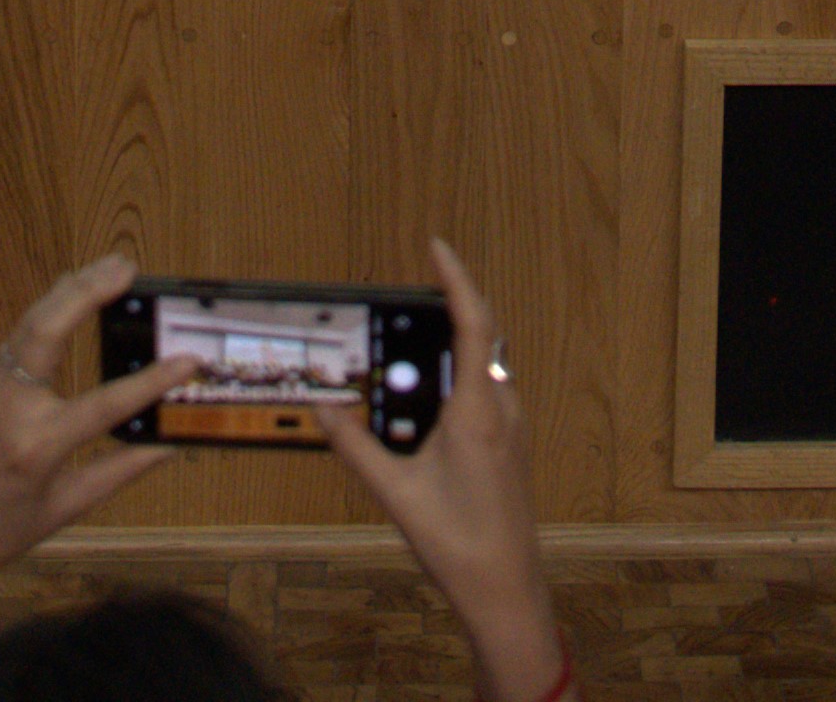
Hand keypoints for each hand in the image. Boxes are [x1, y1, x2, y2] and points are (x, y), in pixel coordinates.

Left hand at [0, 254, 182, 682]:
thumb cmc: (0, 532)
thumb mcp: (65, 508)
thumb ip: (119, 471)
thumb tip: (169, 446)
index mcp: (37, 449)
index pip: (105, 406)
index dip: (152, 383)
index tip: (188, 360)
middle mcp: (11, 409)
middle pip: (48, 331)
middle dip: (88, 293)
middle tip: (128, 268)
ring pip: (30, 323)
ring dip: (69, 290)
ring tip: (110, 267)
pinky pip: (19, 337)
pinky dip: (49, 309)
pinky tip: (72, 294)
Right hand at [331, 235, 564, 701]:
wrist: (507, 589)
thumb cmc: (457, 542)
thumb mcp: (395, 493)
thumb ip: (355, 447)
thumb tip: (322, 409)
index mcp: (478, 410)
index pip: (473, 322)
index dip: (457, 278)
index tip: (436, 246)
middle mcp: (503, 408)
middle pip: (480, 336)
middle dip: (442, 311)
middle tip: (399, 305)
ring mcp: (513, 426)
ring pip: (483, 366)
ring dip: (447, 351)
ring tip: (402, 357)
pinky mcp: (512, 445)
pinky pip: (486, 392)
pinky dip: (455, 381)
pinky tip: (424, 407)